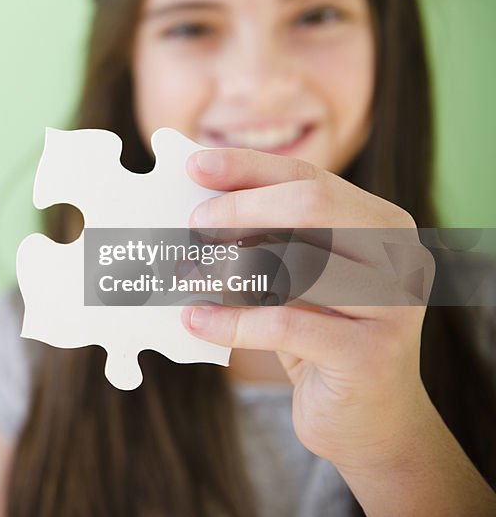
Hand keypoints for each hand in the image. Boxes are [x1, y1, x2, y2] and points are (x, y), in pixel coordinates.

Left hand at [180, 147, 431, 473]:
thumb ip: (267, 236)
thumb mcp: (298, 276)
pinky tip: (195, 320)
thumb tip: (197, 199)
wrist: (370, 419)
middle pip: (312, 205)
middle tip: (194, 225)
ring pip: (299, 264)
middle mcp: (399, 256)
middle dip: (242, 208)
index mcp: (382, 222)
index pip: (308, 177)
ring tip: (186, 273)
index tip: (195, 165)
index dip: (248, 167)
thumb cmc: (321, 334)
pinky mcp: (370, 356)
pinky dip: (231, 320)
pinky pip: (284, 325)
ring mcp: (393, 305)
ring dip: (229, 267)